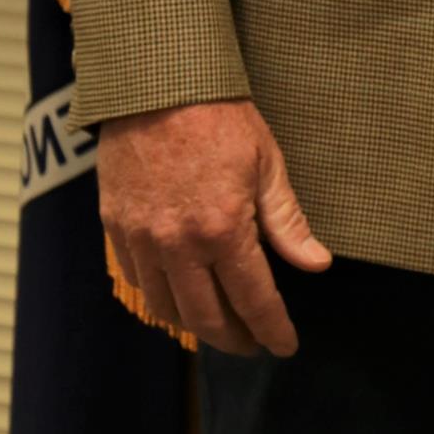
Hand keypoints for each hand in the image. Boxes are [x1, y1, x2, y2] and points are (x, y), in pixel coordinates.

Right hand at [99, 98, 332, 356]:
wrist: (155, 86)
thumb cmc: (220, 118)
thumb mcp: (267, 164)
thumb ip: (288, 222)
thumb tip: (317, 264)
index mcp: (223, 229)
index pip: (253, 299)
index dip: (272, 329)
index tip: (285, 346)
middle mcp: (178, 245)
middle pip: (206, 317)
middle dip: (234, 339)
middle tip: (253, 344)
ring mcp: (142, 240)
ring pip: (167, 308)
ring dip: (196, 326)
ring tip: (221, 327)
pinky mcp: (116, 229)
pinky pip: (138, 281)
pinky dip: (161, 299)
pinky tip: (179, 297)